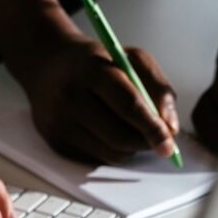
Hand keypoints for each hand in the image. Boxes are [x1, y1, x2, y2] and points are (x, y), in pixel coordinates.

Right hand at [0, 0, 178, 164]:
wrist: (46, 64)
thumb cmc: (96, 61)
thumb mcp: (131, 58)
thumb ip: (158, 87)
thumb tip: (171, 128)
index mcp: (92, 70)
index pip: (128, 105)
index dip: (152, 128)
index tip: (170, 145)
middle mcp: (70, 98)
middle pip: (120, 136)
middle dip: (145, 141)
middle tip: (157, 136)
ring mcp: (59, 123)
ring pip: (110, 153)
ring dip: (129, 148)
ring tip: (127, 127)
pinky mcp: (54, 141)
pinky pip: (95, 159)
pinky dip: (110, 150)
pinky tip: (104, 130)